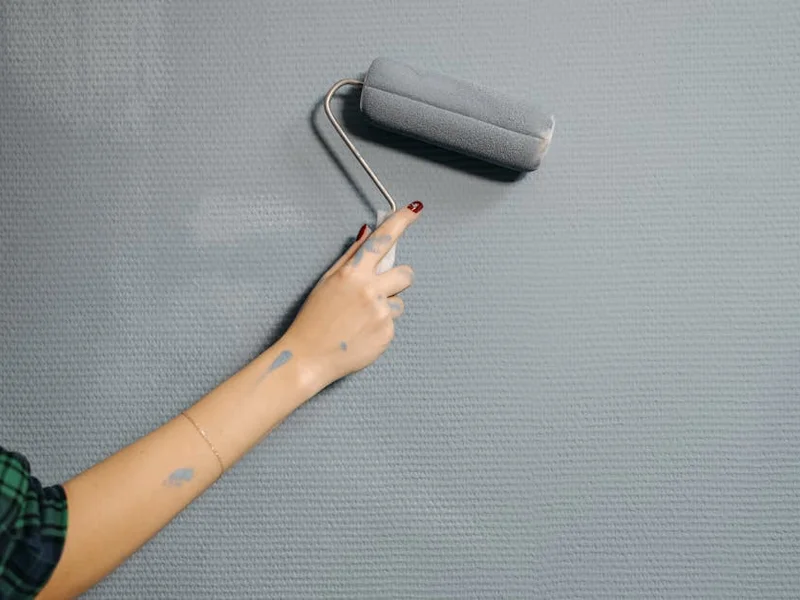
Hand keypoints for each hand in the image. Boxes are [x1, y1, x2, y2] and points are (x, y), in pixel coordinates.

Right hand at [283, 201, 422, 390]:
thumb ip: (350, 257)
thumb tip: (367, 233)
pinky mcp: (387, 334)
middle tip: (378, 290)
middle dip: (398, 279)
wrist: (308, 357)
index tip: (415, 209)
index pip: (383, 240)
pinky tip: (361, 333)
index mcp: (352, 273)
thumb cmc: (313, 319)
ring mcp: (380, 313)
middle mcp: (370, 290)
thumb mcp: (326, 282)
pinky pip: (392, 323)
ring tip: (361, 319)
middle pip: (406, 274)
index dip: (401, 222)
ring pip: (399, 301)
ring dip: (386, 306)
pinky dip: (380, 327)